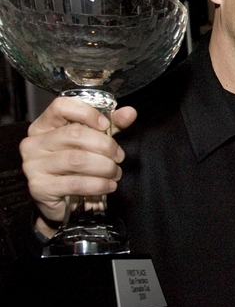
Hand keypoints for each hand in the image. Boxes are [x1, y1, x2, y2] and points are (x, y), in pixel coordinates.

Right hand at [20, 96, 136, 236]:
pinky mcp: (40, 187)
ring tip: (115, 173)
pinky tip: (108, 185)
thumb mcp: (92, 141)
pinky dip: (99, 185)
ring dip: (105, 167)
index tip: (106, 125)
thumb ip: (110, 125)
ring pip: (77, 159)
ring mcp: (34, 165)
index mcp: (44, 126)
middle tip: (118, 156)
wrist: (58, 200)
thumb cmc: (74, 166)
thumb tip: (129, 113)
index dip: (88, 113)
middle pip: (75, 134)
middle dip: (105, 145)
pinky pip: (76, 183)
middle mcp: (35, 143)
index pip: (61, 106)